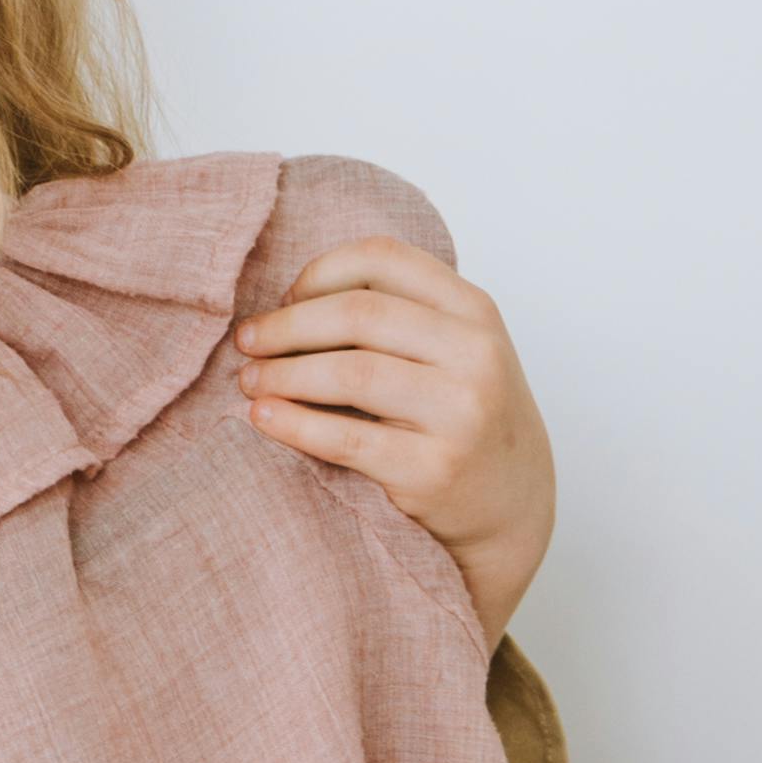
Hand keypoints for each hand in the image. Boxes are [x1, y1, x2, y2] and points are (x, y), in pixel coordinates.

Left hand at [240, 236, 555, 644]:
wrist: (514, 503)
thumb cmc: (465, 414)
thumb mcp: (454, 348)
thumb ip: (396, 315)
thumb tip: (286, 304)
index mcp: (474, 310)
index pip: (382, 259)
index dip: (319, 273)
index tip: (285, 299)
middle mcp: (475, 353)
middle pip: (356, 314)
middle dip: (286, 326)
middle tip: (247, 342)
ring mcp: (460, 412)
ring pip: (348, 372)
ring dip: (282, 373)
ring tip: (248, 381)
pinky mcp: (434, 469)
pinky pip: (346, 438)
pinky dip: (293, 424)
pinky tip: (263, 417)